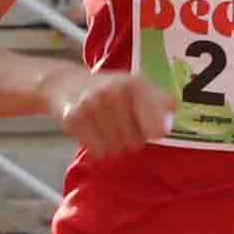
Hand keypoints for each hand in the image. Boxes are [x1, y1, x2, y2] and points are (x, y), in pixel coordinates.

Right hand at [45, 66, 170, 159]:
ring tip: (105, 127)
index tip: (148, 129)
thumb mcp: (136, 88)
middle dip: (130, 140)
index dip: (153, 133)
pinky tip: (92, 131)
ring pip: (115, 149)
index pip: (157, 127)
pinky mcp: (75, 117)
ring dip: (112, 145)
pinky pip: (97, 150)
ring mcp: (93, 103)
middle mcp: (115, 91)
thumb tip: (168, 125)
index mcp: (136, 85)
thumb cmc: (109, 91)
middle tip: (119, 125)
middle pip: (136, 143)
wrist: (65, 83)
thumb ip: (159, 103)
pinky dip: (96, 147)